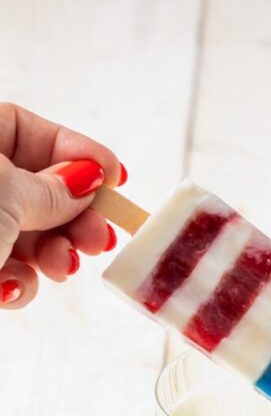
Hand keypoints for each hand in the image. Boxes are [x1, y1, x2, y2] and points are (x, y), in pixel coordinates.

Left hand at [0, 103, 124, 308]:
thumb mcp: (7, 195)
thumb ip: (53, 188)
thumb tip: (88, 178)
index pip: (25, 128)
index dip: (74, 150)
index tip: (116, 177)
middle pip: (36, 189)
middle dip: (74, 217)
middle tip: (98, 236)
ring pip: (28, 234)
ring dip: (55, 254)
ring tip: (64, 265)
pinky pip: (7, 269)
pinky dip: (20, 283)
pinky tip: (10, 287)